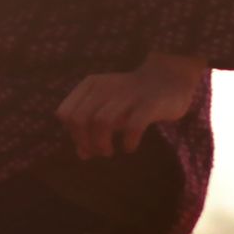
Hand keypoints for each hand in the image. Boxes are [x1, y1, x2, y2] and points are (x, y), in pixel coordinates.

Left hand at [57, 55, 206, 160]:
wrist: (168, 79)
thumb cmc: (131, 98)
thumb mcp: (106, 109)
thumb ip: (91, 129)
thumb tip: (82, 154)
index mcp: (90, 85)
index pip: (65, 113)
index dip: (73, 134)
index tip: (86, 145)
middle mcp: (105, 88)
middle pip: (80, 119)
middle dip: (85, 142)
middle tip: (99, 151)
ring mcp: (127, 95)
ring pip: (101, 122)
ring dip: (102, 144)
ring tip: (110, 151)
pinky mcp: (149, 104)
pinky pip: (133, 126)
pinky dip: (128, 141)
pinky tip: (130, 147)